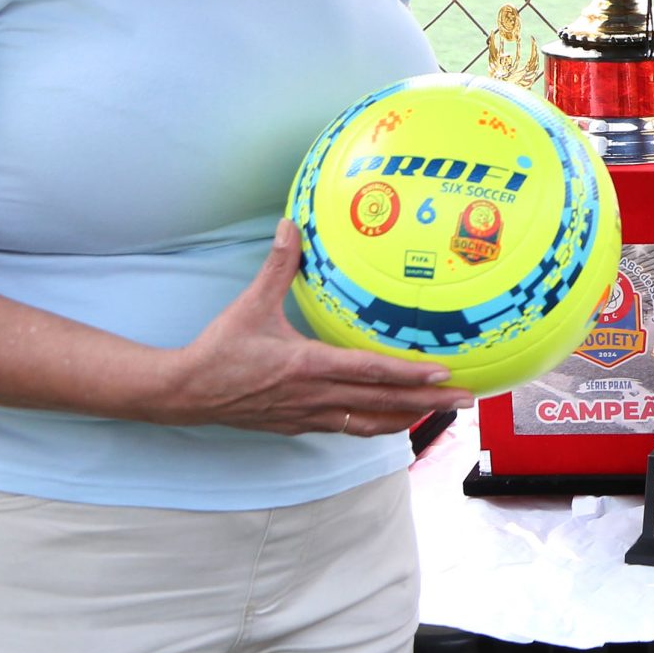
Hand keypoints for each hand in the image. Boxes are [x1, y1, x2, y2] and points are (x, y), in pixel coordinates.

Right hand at [157, 220, 469, 437]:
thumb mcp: (250, 305)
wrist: (186, 393)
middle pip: (383, 402)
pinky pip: (349, 428)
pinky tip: (396, 421)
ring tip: (443, 412)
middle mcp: (315, 395)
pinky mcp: (301, 426)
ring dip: (410, 417)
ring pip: (371, 421)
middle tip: (467, 399)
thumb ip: (277, 266)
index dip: (409, 375)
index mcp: (307, 364)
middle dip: (429, 402)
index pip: (370, 371)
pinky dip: (378, 424)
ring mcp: (310, 415)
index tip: (443, 373)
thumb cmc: (220, 349)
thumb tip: (292, 224)